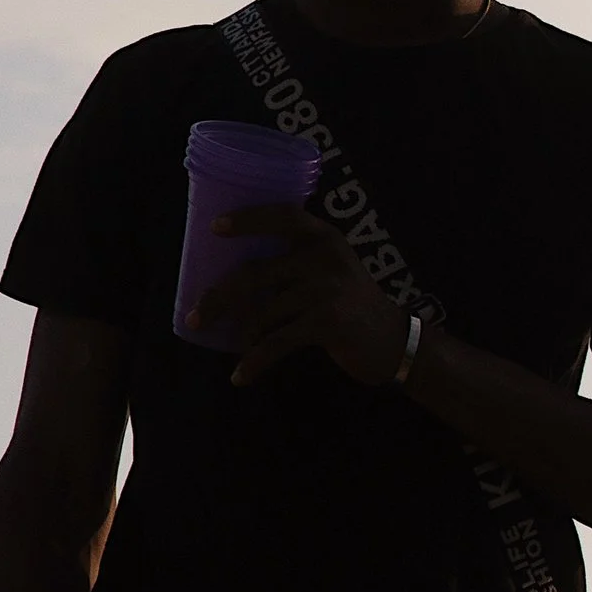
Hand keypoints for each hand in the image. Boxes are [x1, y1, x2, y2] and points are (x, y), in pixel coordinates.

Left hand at [189, 207, 412, 389]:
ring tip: (231, 349)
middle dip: (219, 297)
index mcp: (324, 238)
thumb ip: (296, 263)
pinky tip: (241, 376)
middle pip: (255, 273)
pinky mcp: (328, 323)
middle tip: (196, 316)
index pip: (283, 216)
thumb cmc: (351, 306)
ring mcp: (327, 290)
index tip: (216, 228)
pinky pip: (277, 342)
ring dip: (240, 336)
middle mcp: (326, 258)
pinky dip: (255, 362)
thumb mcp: (331, 271)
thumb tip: (234, 278)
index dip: (249, 219)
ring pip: (263, 312)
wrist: (394, 342)